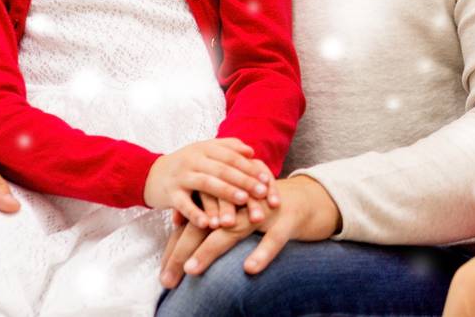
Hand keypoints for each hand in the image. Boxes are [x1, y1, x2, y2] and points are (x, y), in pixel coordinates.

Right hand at [143, 139, 273, 230]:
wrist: (151, 174)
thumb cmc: (188, 165)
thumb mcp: (206, 152)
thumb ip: (228, 148)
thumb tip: (251, 151)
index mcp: (206, 148)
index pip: (232, 156)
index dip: (250, 167)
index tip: (267, 180)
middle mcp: (193, 159)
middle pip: (222, 169)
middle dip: (244, 181)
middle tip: (262, 193)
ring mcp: (181, 176)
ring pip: (205, 183)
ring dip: (225, 192)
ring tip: (242, 202)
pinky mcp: (169, 193)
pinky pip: (183, 204)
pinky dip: (195, 214)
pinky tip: (209, 224)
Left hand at [159, 175, 338, 287]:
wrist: (310, 195)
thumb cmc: (268, 208)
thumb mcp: (241, 212)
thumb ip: (213, 220)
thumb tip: (178, 229)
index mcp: (227, 200)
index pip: (195, 223)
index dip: (177, 247)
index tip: (164, 275)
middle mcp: (242, 202)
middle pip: (205, 224)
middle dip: (183, 251)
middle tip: (168, 278)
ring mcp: (265, 210)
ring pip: (234, 230)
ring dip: (211, 249)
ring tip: (193, 269)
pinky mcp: (287, 219)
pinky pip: (274, 238)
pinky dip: (262, 253)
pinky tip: (249, 268)